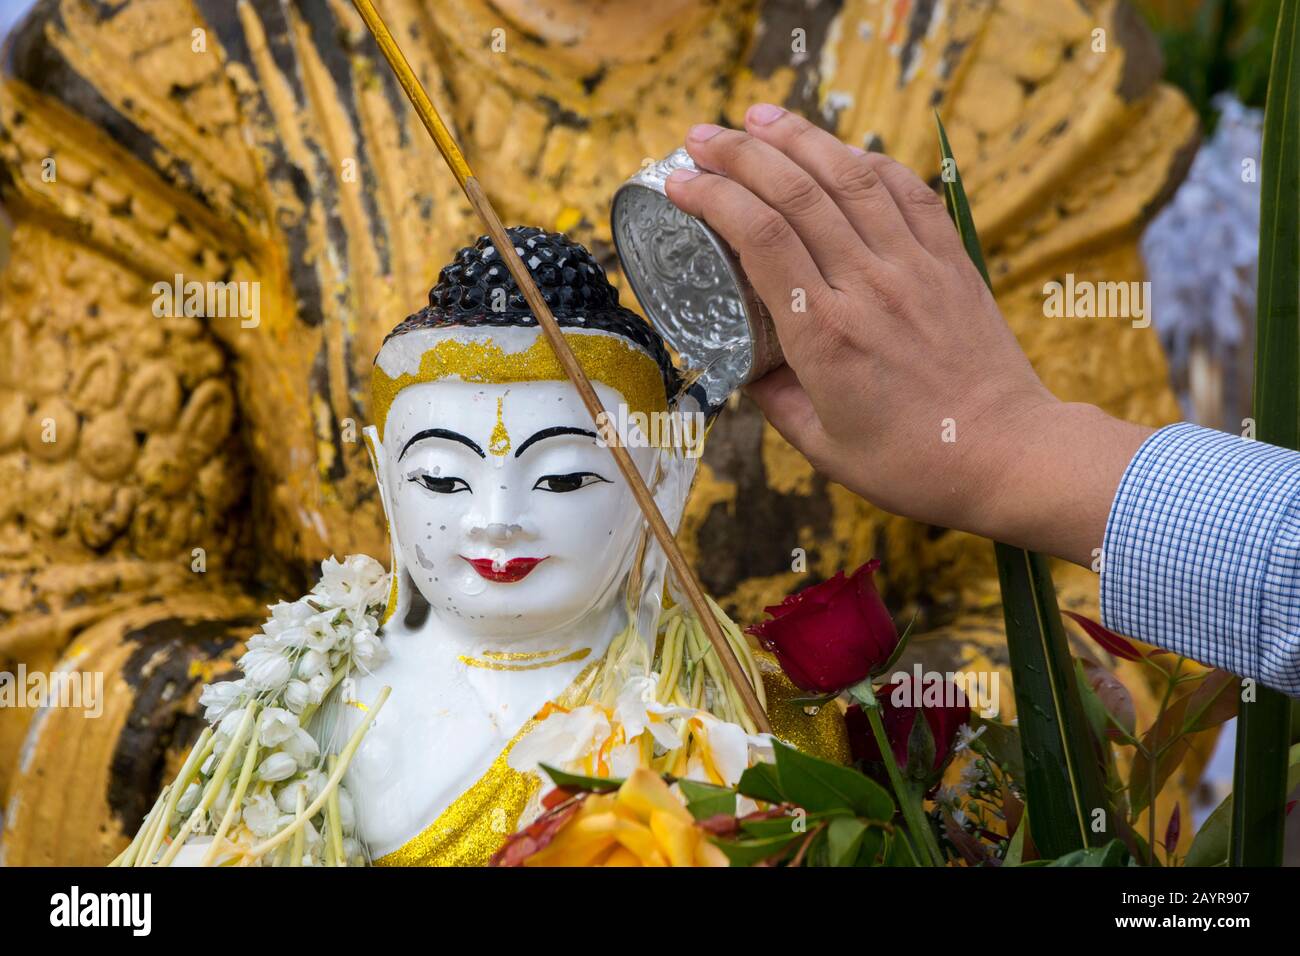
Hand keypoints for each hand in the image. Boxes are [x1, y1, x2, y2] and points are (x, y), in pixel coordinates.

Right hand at [664, 104, 1150, 564]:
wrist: (1010, 453)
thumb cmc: (914, 462)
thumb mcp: (822, 447)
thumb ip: (775, 399)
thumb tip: (748, 362)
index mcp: (824, 335)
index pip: (760, 238)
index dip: (714, 197)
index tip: (680, 182)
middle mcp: (868, 287)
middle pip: (796, 193)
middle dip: (740, 153)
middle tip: (701, 137)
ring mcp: (914, 267)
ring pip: (850, 177)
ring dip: (798, 137)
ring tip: (758, 117)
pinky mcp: (949, 260)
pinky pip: (906, 191)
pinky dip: (867, 160)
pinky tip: (839, 147)